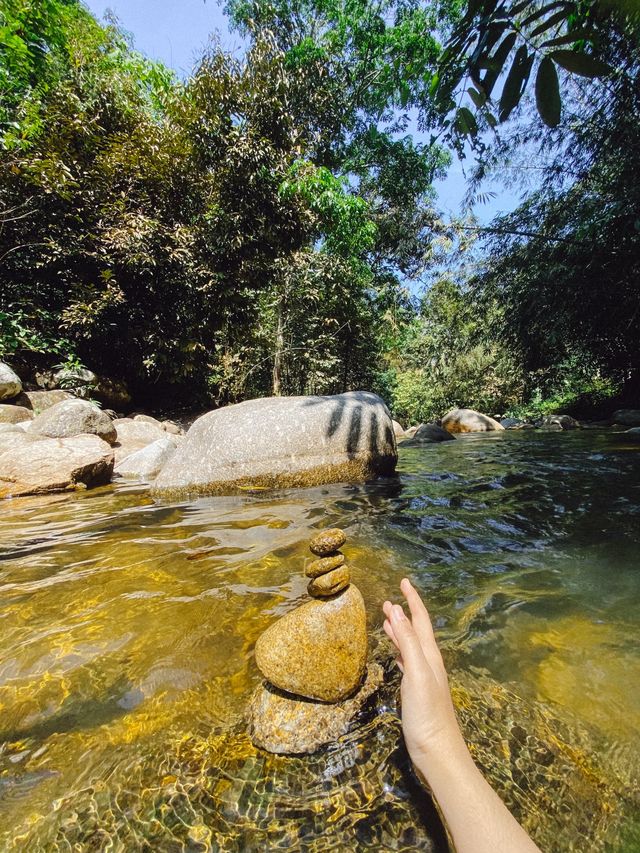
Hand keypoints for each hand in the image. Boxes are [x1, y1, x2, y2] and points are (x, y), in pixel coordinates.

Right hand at [383, 578, 463, 767]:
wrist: (437, 752)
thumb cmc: (427, 713)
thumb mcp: (417, 673)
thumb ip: (408, 641)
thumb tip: (396, 610)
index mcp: (430, 655)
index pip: (420, 619)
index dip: (412, 599)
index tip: (404, 581)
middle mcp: (429, 662)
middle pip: (416, 629)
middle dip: (405, 611)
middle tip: (392, 597)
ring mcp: (424, 678)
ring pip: (411, 645)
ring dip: (400, 630)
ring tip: (387, 618)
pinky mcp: (417, 692)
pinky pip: (407, 661)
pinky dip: (399, 650)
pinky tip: (395, 652)